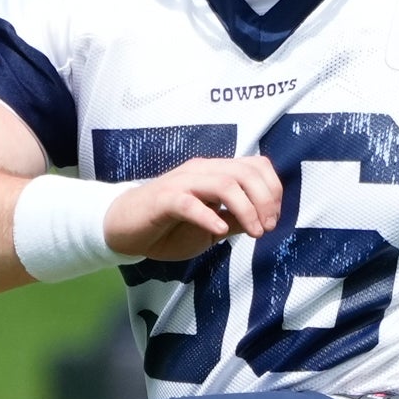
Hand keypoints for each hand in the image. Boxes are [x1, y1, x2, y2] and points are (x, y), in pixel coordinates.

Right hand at [104, 155, 282, 262]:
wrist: (124, 230)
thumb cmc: (168, 227)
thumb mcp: (212, 228)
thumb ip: (235, 220)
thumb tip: (264, 220)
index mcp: (216, 173)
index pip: (256, 166)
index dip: (273, 190)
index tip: (274, 219)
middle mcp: (202, 171)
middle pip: (245, 172)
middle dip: (265, 200)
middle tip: (267, 227)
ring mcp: (182, 183)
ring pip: (224, 183)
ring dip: (246, 209)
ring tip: (253, 232)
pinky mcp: (164, 199)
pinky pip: (190, 202)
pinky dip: (209, 216)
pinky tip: (218, 230)